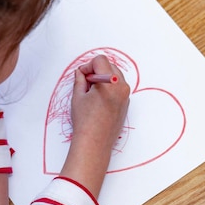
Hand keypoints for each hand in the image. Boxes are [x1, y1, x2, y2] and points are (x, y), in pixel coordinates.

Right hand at [60, 55, 129, 196]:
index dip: (88, 65)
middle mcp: (121, 87)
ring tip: (91, 91)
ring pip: (115, 76)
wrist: (95, 143)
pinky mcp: (126, 103)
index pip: (101, 61)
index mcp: (110, 82)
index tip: (82, 75)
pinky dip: (109, 87)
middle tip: (85, 82)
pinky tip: (98, 99)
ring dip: (103, 78)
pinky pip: (118, 87)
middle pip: (110, 66)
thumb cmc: (85, 121)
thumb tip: (81, 72)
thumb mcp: (78, 96)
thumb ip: (80, 80)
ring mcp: (126, 96)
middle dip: (96, 70)